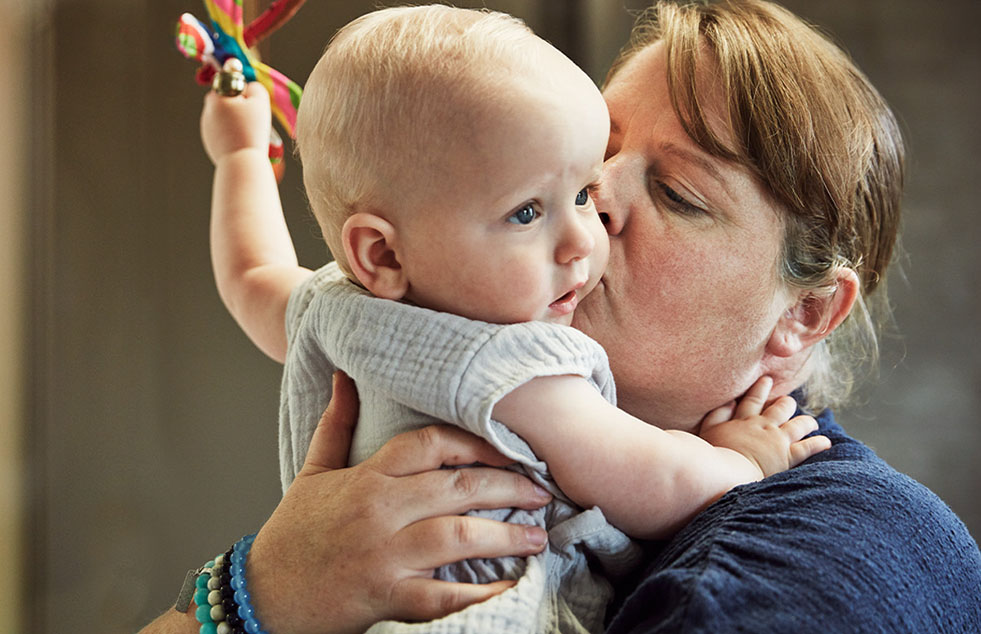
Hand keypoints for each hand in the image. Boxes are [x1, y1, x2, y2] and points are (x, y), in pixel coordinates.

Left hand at [200, 81, 271, 164]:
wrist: (242, 162)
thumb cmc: (252, 131)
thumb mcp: (260, 103)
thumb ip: (255, 88)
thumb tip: (249, 87)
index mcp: (216, 98)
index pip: (228, 82)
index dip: (241, 90)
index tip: (250, 101)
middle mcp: (208, 111)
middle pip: (225, 100)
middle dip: (237, 105)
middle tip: (252, 117)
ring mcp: (207, 128)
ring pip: (223, 117)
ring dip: (235, 120)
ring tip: (248, 132)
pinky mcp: (210, 143)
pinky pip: (222, 132)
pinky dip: (231, 134)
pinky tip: (242, 142)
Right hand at [247, 372, 551, 633]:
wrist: (262, 597)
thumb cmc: (293, 534)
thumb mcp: (313, 471)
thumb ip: (337, 423)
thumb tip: (346, 375)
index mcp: (365, 478)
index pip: (429, 444)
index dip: (475, 441)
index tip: (508, 448)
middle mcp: (379, 512)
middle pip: (457, 487)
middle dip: (507, 487)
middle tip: (540, 491)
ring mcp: (384, 557)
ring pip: (458, 537)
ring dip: (505, 536)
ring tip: (538, 538)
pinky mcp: (386, 598)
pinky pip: (443, 596)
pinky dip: (479, 595)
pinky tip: (508, 588)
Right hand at [699, 376, 830, 477]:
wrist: (725, 470)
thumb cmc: (712, 453)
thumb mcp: (708, 429)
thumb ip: (718, 414)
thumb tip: (730, 401)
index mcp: (743, 420)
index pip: (754, 400)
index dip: (761, 389)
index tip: (767, 380)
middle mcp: (763, 425)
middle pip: (780, 409)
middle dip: (786, 404)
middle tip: (789, 402)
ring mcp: (776, 439)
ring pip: (798, 425)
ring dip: (806, 422)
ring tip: (812, 423)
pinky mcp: (786, 455)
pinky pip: (807, 447)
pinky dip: (818, 444)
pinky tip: (826, 442)